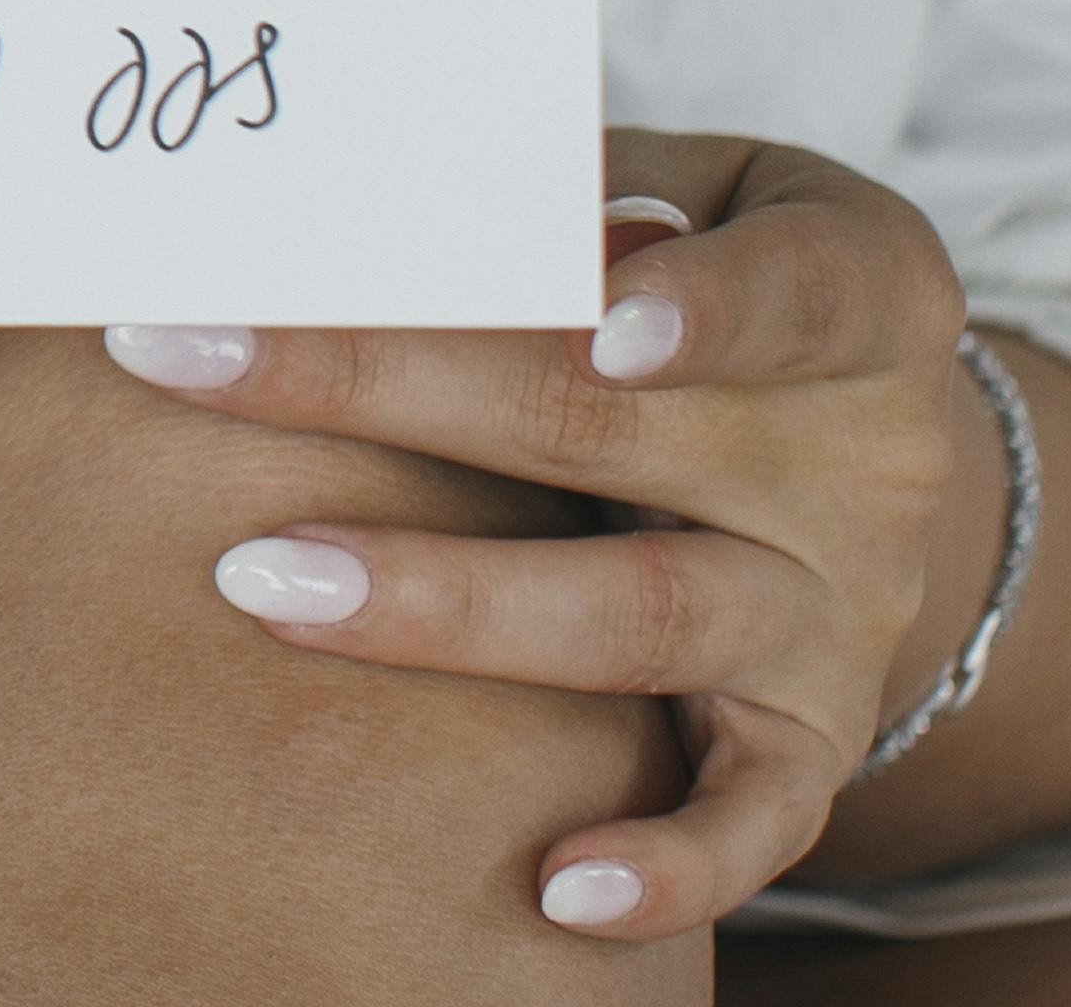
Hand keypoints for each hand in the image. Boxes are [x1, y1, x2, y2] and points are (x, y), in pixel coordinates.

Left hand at [104, 132, 988, 943]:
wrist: (848, 437)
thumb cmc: (698, 276)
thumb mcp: (688, 191)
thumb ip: (562, 189)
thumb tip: (362, 180)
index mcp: (864, 284)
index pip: (797, 285)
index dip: (709, 304)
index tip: (598, 310)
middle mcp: (870, 458)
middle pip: (617, 432)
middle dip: (389, 390)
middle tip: (200, 363)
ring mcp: (844, 612)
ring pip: (642, 616)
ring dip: (445, 605)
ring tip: (263, 581)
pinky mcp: (813, 740)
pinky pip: (754, 820)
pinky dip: (667, 865)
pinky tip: (557, 889)